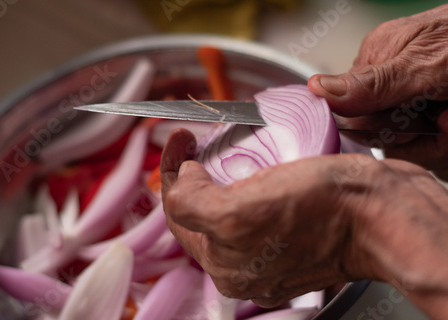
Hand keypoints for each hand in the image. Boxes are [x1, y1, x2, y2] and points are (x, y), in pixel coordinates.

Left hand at [160, 129, 447, 316]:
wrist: (381, 213)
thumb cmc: (319, 211)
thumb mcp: (239, 211)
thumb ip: (192, 204)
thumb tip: (182, 180)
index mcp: (225, 266)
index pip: (178, 214)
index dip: (171, 172)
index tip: (179, 138)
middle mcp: (245, 265)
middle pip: (201, 212)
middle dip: (193, 173)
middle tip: (195, 140)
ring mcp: (270, 249)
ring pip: (228, 206)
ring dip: (219, 174)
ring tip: (221, 146)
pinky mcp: (292, 232)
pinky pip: (257, 202)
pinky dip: (248, 179)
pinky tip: (254, 162)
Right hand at [308, 4, 447, 178]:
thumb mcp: (426, 63)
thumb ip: (372, 83)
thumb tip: (319, 89)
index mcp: (376, 58)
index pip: (348, 111)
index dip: (377, 126)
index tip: (409, 123)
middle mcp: (388, 81)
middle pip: (373, 130)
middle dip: (410, 133)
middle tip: (442, 117)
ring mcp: (410, 99)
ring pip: (399, 144)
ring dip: (432, 142)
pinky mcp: (429, 117)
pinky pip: (419, 148)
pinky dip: (441, 144)